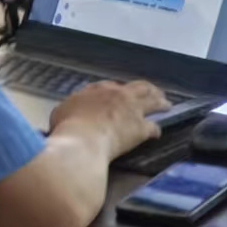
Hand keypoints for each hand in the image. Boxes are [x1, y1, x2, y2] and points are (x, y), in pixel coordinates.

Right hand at [49, 80, 169, 159]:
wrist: (83, 139)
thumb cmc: (68, 127)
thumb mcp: (60, 113)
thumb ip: (67, 110)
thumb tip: (66, 115)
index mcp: (98, 90)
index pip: (111, 87)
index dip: (118, 90)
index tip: (121, 93)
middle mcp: (118, 95)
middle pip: (138, 87)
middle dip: (147, 89)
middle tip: (154, 92)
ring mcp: (132, 110)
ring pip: (152, 101)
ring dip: (160, 102)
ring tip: (166, 104)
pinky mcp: (140, 128)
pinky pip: (153, 127)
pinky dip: (156, 130)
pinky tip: (158, 133)